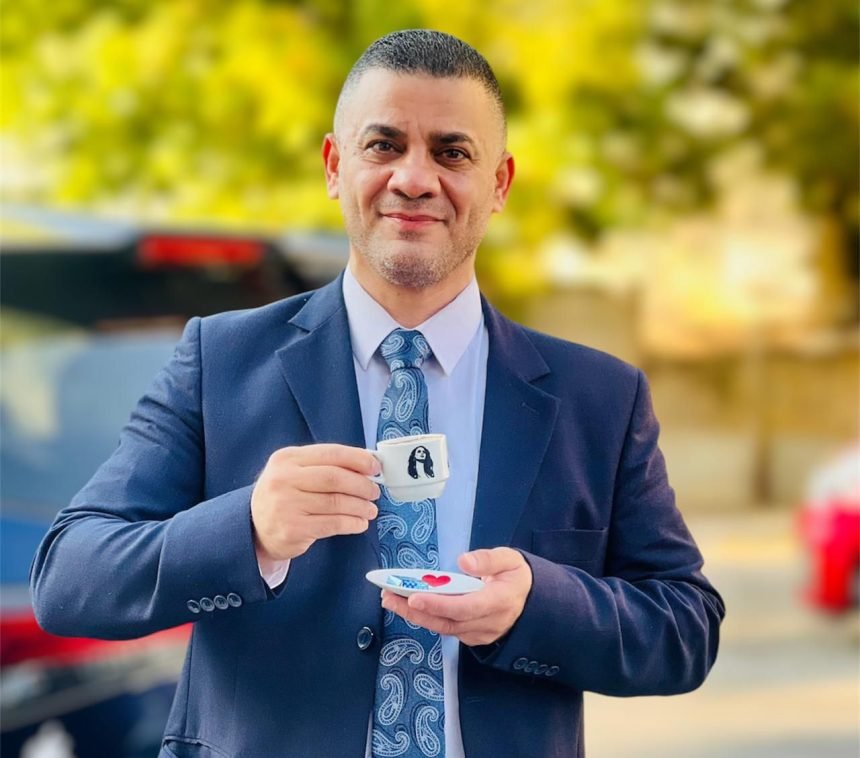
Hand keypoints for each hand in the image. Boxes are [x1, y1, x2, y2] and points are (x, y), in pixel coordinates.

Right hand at [251, 444, 380, 560]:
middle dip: (362, 485)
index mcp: (287, 458)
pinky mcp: (293, 529)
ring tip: (370, 510)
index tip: (375, 467)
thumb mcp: (295, 471)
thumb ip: (325, 465)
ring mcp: (287, 505)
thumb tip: (367, 464)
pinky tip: (360, 523)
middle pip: (335, 478)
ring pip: (337, 503)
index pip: (331, 453)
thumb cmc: (284, 495)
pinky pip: (333, 524)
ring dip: (361, 507)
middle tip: (374, 492)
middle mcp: (283, 479)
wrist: (254, 527)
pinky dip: (352, 523)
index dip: (358, 459)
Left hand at [381, 548, 532, 645]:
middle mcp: (487, 623)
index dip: (439, 604)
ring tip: (390, 599)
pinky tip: (407, 606)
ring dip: (414, 615)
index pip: (465, 607)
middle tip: (388, 596)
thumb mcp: (511, 560)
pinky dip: (425, 618)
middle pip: (447, 622)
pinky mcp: (471, 637)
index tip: (414, 597)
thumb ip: (489, 559)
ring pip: (443, 628)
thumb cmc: (517, 577)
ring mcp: (479, 634)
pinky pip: (446, 629)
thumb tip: (464, 561)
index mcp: (499, 601)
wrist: (533, 603)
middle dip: (415, 611)